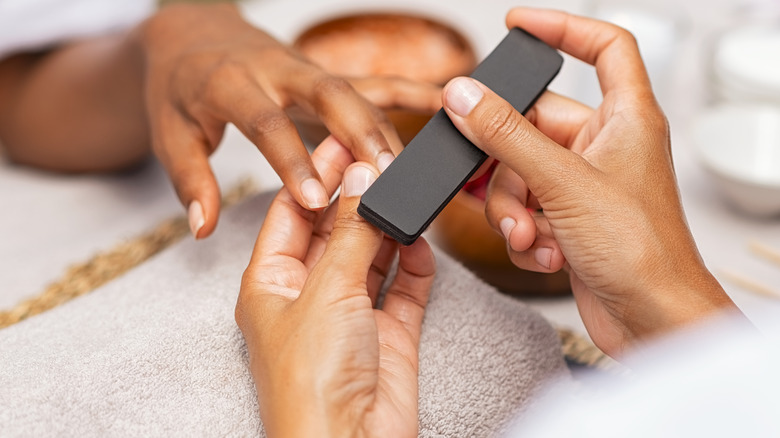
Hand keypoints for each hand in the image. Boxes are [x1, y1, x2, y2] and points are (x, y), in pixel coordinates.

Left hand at [139, 3, 439, 237]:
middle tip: (385, 174)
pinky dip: (407, 90)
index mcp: (230, 84)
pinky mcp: (325, 73)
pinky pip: (371, 80)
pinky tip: (440, 101)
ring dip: (385, 128)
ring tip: (411, 170)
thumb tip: (203, 226)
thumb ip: (190, 180)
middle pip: (326, 95)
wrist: (192, 34)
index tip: (315, 200)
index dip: (292, 161)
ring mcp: (306, 69)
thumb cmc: (180, 89)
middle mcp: (275, 71)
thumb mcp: (170, 135)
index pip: (267, 124)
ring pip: (355, 92)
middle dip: (359, 134)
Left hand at [235, 136, 434, 436]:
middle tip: (384, 157)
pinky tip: (420, 241)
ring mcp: (351, 314)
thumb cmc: (312, 383)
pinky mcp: (388, 333)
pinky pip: (404, 286)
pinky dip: (414, 263)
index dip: (315, 176)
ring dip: (389, 226)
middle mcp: (309, 296)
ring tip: (405, 190)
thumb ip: (352, 232)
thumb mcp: (327, 290)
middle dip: (358, 196)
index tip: (343, 141)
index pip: (291, 212)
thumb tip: (363, 177)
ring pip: (372, 254)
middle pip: (334, 230)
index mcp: (271, 284)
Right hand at [442, 8, 737, 355]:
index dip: (563, 28)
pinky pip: (525, 209)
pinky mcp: (568, 221)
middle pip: (532, 127)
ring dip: (513, 209)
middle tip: (502, 186)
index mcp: (625, 118)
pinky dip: (525, 233)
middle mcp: (604, 147)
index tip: (519, 25)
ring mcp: (583, 186)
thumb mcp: (563, 182)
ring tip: (531, 235)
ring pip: (519, 174)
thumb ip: (507, 136)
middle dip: (508, 167)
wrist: (652, 322)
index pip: (604, 48)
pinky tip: (546, 253)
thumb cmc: (643, 253)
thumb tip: (465, 97)